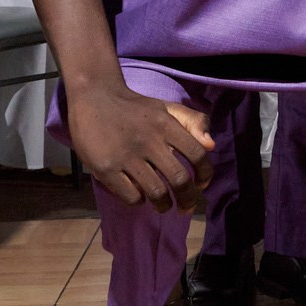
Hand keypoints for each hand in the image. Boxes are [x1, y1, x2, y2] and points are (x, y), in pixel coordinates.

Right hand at [66, 79, 213, 212]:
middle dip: (187, 199)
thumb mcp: (167, 108)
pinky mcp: (106, 168)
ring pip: (156, 192)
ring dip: (163, 205)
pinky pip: (131, 196)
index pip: (197, 154)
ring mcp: (126, 156)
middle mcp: (149, 140)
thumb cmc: (135, 107)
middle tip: (186, 207)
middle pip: (179, 179)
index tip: (201, 185)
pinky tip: (139, 195)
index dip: (204, 174)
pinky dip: (139, 201)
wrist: (94, 97)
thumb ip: (193, 122)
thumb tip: (211, 146)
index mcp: (166, 125)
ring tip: (162, 205)